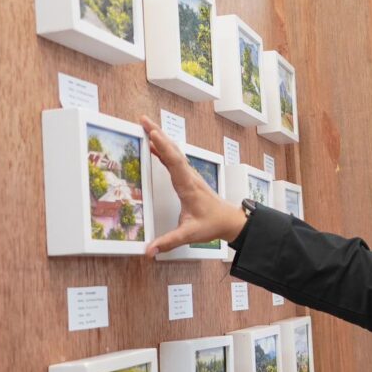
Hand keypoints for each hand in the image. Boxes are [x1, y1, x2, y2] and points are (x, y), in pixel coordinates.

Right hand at [140, 116, 247, 257]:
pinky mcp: (188, 177)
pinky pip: (174, 159)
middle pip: (172, 151)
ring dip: (160, 137)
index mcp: (188, 187)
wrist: (229, 220)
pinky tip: (154, 144)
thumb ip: (169, 242)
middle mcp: (189, 177)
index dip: (163, 148)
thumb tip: (149, 251)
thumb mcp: (190, 234)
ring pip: (174, 152)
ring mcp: (189, 175)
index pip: (174, 163)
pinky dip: (163, 149)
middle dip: (158, 134)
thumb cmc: (211, 224)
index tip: (152, 134)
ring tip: (145, 124)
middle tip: (143, 119)